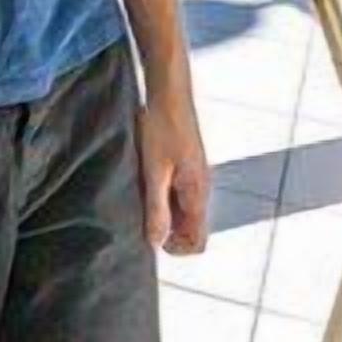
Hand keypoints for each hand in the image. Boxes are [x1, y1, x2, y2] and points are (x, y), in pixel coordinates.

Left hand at [140, 94, 210, 254]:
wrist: (170, 91)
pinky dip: (164, 197)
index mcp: (198, 193)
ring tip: (140, 199)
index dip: (177, 249)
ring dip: (164, 214)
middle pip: (191, 229)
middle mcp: (202, 188)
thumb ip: (156, 207)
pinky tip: (144, 182)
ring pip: (184, 212)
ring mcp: (195, 176)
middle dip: (169, 233)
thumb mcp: (154, 170)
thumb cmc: (161, 127)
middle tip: (140, 219)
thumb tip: (156, 244)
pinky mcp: (187, 165)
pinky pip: (179, 194)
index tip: (152, 239)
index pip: (198, 242)